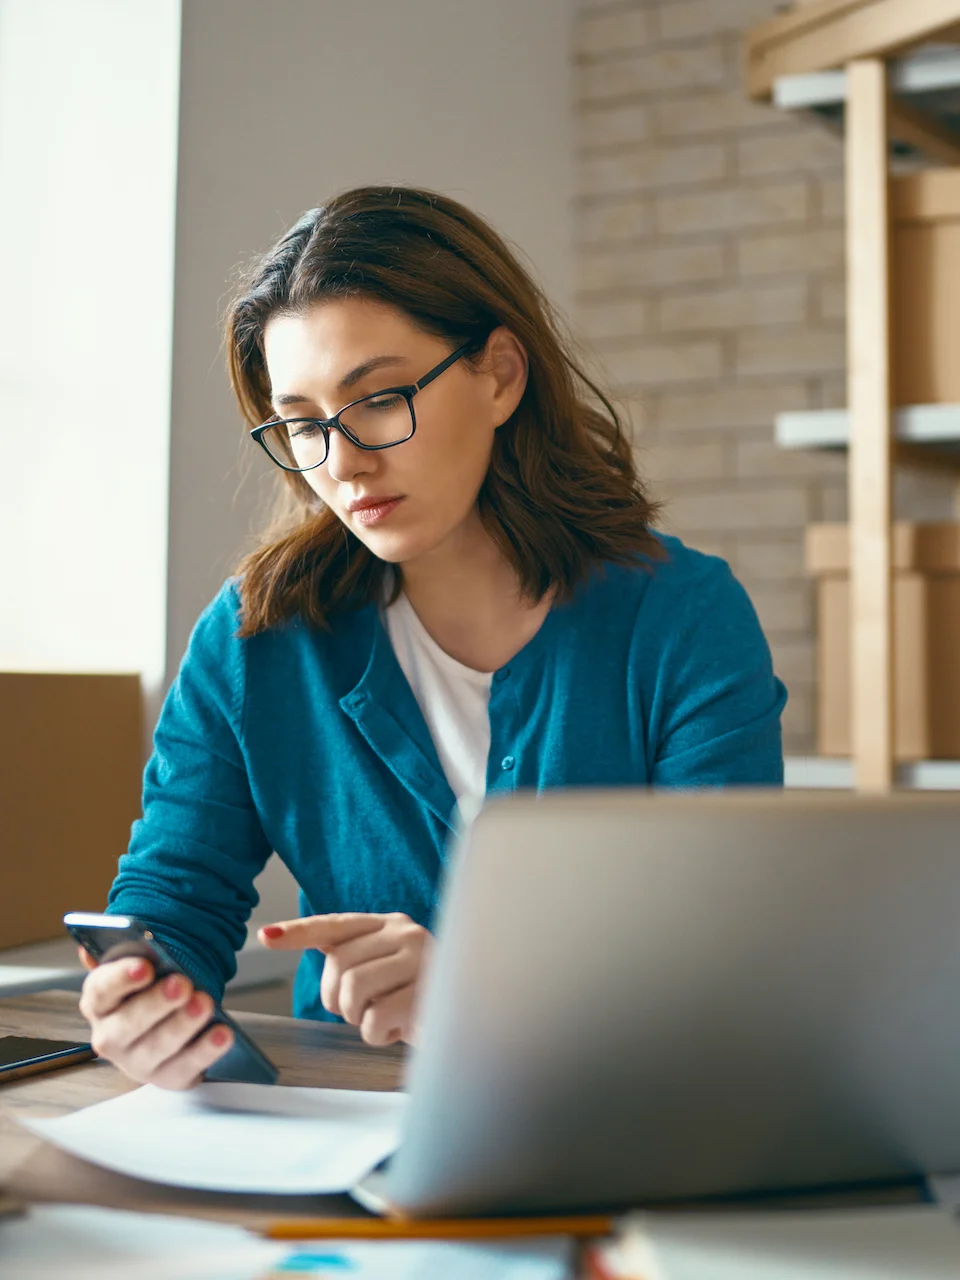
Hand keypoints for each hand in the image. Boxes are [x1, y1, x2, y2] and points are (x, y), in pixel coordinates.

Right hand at [76, 948, 232, 1089]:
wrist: (171, 1015)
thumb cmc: (151, 985)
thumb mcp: (136, 963)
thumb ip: (121, 952)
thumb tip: (88, 950)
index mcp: (99, 1003)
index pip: (101, 991)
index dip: (120, 979)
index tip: (145, 966)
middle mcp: (111, 1037)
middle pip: (126, 1025)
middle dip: (156, 1004)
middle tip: (181, 984)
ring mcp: (137, 1062)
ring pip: (156, 1048)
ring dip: (182, 1026)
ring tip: (205, 1004)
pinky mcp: (168, 1077)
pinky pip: (185, 1069)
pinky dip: (205, 1052)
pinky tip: (222, 1033)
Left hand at [258, 913, 431, 1046]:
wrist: (469, 1018)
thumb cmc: (418, 997)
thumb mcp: (384, 970)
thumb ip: (352, 956)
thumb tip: (285, 940)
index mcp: (389, 924)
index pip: (335, 925)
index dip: (298, 932)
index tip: (264, 937)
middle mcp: (405, 933)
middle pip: (339, 965)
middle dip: (339, 1000)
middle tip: (363, 1012)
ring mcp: (419, 959)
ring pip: (353, 989)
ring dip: (359, 1017)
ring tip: (382, 1019)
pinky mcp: (428, 992)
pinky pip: (376, 1019)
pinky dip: (378, 1034)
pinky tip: (399, 1029)